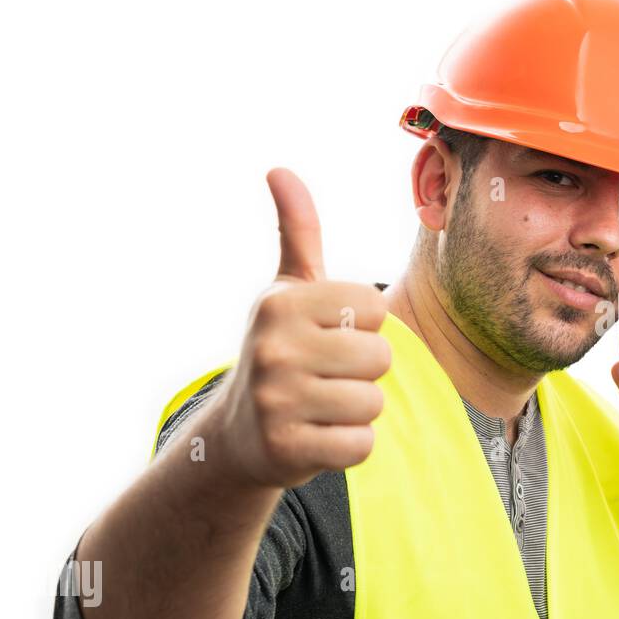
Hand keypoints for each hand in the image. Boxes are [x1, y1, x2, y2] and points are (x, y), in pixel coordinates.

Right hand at [209, 168, 391, 489]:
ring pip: (373, 403)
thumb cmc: (280, 350)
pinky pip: (361, 445)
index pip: (375, 308)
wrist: (237, 436)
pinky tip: (318, 436)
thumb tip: (280, 169)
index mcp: (282, 303)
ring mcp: (277, 400)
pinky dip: (350, 447)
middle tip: (326, 377)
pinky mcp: (286, 448)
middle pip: (381, 357)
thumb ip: (297, 232)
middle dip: (364, 372)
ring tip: (321, 406)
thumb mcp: (286, 291)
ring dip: (357, 411)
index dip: (363, 327)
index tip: (329, 335)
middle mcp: (274, 347)